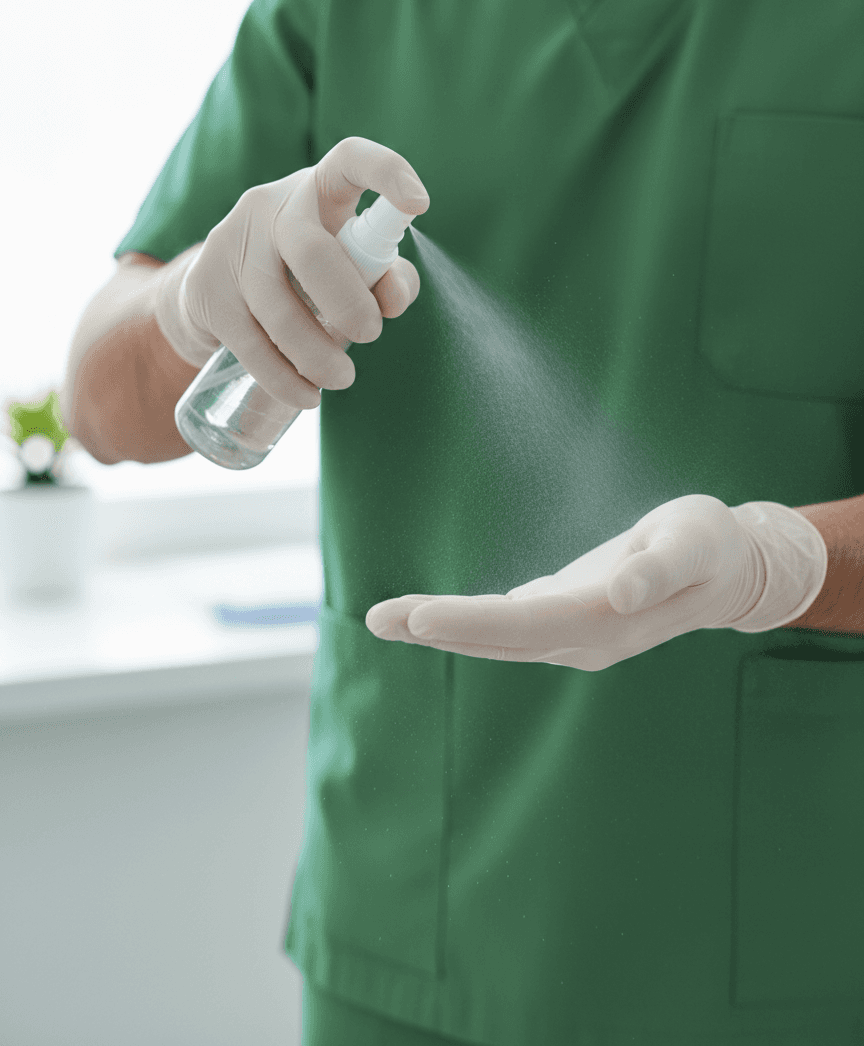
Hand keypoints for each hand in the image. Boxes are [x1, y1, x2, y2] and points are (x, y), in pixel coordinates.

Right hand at [153, 136, 428, 408]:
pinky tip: (305, 396)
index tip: (419, 205)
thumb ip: (387, 279)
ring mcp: (231, 244)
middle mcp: (270, 205)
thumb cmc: (307, 275)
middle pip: (311, 249)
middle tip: (369, 336)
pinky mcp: (206, 289)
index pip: (350, 158)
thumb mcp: (351, 267)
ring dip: (316, 354)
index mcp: (318, 189)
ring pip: (277, 307)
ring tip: (341, 379)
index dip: (386, 173)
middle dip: (347, 302)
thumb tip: (393, 299)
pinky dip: (282, 378)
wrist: (217, 291)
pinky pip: (249, 342)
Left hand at [365, 494, 827, 670]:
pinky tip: (427, 620)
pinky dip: (463, 623)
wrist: (727, 570)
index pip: (523, 626)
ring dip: (439, 629)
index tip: (418, 617)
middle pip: (496, 639)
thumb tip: (620, 594)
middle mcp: (580, 639)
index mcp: (604, 622)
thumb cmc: (709, 546)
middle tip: (374, 617)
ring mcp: (570, 634)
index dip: (470, 623)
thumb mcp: (693, 544)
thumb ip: (658, 569)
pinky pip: (504, 625)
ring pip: (494, 638)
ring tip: (383, 618)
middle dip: (435, 628)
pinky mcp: (564, 618)